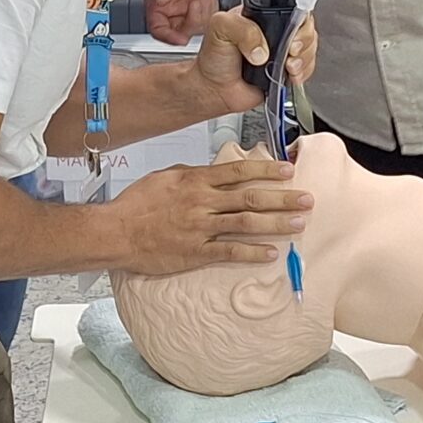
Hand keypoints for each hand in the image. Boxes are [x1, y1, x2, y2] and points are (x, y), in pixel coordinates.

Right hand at [104, 157, 311, 274]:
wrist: (115, 232)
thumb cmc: (137, 204)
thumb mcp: (165, 178)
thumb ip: (193, 175)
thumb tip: (215, 172)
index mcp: (196, 180)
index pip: (239, 171)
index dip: (267, 170)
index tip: (289, 170)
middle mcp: (202, 201)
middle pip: (251, 197)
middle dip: (283, 198)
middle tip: (307, 199)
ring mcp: (201, 228)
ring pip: (246, 223)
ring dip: (276, 224)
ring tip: (298, 225)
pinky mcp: (195, 252)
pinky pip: (230, 252)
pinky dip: (252, 252)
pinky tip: (271, 252)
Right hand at [142, 0, 219, 44]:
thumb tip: (162, 0)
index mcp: (156, 3)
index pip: (158, 29)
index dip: (169, 37)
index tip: (181, 39)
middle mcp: (171, 8)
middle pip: (181, 30)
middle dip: (192, 21)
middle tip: (196, 4)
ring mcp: (186, 5)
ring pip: (198, 24)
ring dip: (203, 12)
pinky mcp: (200, 0)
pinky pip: (208, 13)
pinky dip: (211, 6)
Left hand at [190, 6, 308, 112]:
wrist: (213, 89)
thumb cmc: (213, 58)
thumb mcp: (220, 28)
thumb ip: (242, 29)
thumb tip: (262, 48)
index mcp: (262, 14)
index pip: (291, 2)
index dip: (300, 11)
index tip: (295, 24)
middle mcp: (275, 30)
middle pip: (305, 25)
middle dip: (303, 38)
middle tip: (291, 49)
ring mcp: (282, 49)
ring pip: (309, 46)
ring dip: (304, 57)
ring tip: (287, 65)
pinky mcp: (287, 69)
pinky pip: (306, 67)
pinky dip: (303, 71)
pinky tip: (289, 74)